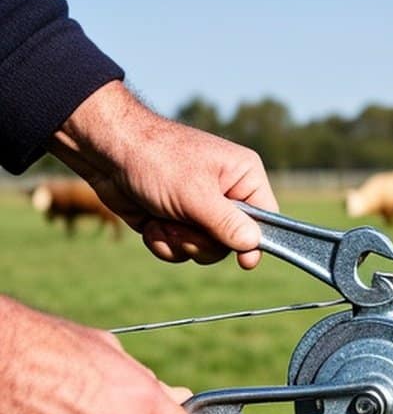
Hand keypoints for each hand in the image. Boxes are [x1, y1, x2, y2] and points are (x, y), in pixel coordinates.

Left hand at [48, 81, 277, 268]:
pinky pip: (181, 251)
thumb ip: (227, 223)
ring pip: (205, 251)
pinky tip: (151, 224)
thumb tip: (254, 245)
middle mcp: (227, 195)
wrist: (104, 151)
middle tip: (183, 228)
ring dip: (179, 243)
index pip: (266, 220)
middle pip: (234, 243)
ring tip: (161, 220)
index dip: (256, 242)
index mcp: (244, 176)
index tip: (245, 262)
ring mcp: (201, 210)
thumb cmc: (155, 159)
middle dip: (203, 242)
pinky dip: (163, 243)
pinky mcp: (177, 222)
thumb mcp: (196, 194)